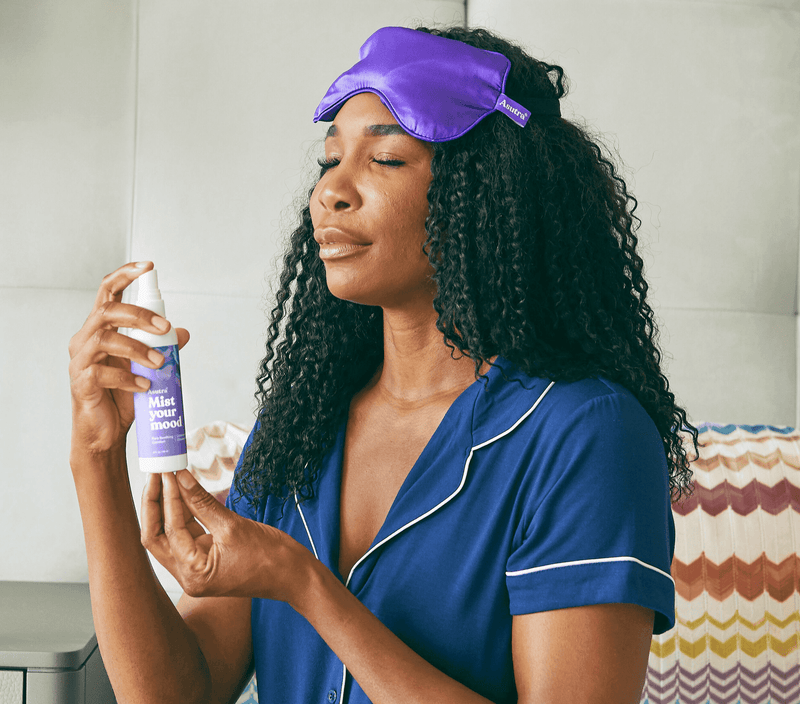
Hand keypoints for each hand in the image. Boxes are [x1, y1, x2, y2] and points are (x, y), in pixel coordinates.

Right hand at [68, 262, 189, 453]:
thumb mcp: (148, 366)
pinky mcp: (80, 382)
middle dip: (139, 315)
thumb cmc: (124, 395)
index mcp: (101, 328)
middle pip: (107, 311)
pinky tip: (145, 386)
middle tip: (166, 328)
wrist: (107, 432)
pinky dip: (128, 377)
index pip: (107, 292)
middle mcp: (86, 338)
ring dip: (137, 348)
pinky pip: (101, 371)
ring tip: (160, 364)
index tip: (149, 266)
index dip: (125, 275)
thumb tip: (185, 333)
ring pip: (105, 339)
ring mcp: (80, 360)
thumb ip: (162, 347)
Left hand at [141, 470, 313, 602]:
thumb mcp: (233, 525)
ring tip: (168, 479)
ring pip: (170, 535)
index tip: (168, 472)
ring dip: (168, 508)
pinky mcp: (206, 559)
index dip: (167, 498)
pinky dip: (184, 514)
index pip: (169, 530)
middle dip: (155, 505)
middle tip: (157, 475)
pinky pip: (187, 535)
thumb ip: (203, 502)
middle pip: (157, 537)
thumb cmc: (270, 558)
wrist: (294, 575)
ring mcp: (196, 569)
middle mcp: (189, 576)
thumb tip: (182, 478)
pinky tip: (184, 492)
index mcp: (193, 574)